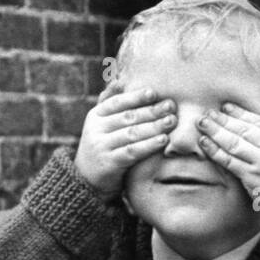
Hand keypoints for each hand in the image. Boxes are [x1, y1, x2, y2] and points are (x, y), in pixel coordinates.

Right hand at [73, 83, 174, 198]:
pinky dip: (149, 145)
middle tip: (171, 106)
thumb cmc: (104, 147)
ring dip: (154, 126)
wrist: (88, 179)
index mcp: (96, 115)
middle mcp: (96, 128)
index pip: (117, 102)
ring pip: (132, 133)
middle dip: (151, 111)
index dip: (135, 96)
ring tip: (171, 121)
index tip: (154, 92)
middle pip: (128, 117)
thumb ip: (111, 105)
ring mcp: (102, 146)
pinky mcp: (110, 163)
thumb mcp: (103, 125)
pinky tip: (164, 141)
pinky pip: (133, 152)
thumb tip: (120, 80)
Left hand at [196, 103, 259, 214]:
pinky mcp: (254, 177)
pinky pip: (229, 160)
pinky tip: (204, 143)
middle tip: (208, 113)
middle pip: (244, 128)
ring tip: (201, 123)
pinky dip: (215, 151)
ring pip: (234, 141)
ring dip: (215, 131)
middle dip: (223, 119)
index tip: (226, 107)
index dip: (240, 113)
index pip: (259, 121)